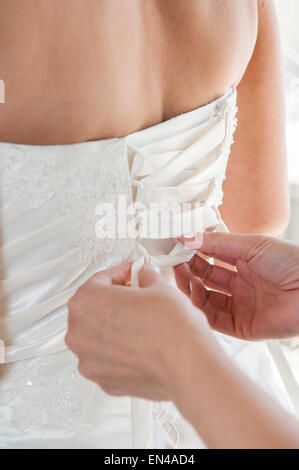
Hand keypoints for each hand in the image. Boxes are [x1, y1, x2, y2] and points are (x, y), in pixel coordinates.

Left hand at [66, 263, 209, 398]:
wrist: (187, 364)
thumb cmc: (170, 327)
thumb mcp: (159, 287)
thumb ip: (146, 278)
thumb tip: (146, 277)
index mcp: (86, 302)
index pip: (99, 280)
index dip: (121, 275)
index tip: (132, 275)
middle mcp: (79, 332)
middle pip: (93, 310)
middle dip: (115, 302)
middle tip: (138, 298)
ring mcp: (89, 360)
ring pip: (98, 338)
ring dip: (116, 329)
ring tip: (141, 324)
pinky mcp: (103, 382)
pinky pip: (108, 361)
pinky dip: (121, 353)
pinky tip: (141, 346)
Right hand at [175, 232, 298, 339]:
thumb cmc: (292, 262)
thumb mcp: (251, 245)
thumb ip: (217, 243)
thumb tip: (187, 236)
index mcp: (244, 262)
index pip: (211, 257)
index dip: (194, 251)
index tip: (175, 244)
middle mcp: (240, 284)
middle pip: (205, 278)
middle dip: (188, 268)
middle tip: (173, 259)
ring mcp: (240, 305)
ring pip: (206, 299)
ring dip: (191, 286)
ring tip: (181, 273)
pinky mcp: (242, 326)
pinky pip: (214, 319)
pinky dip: (201, 306)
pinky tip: (195, 291)